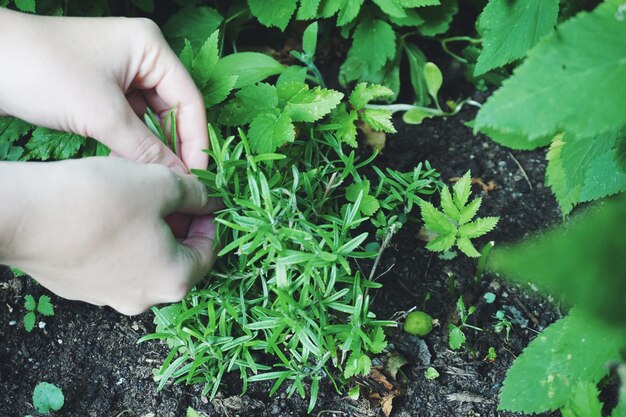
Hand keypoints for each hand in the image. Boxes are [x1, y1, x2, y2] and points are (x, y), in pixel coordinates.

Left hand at [0, 9, 206, 171]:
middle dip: (173, 147)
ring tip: (154, 179)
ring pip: (150, 118)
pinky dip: (130, 143)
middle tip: (178, 183)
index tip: (197, 177)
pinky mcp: (102, 88)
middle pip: (173, 110)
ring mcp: (121, 71)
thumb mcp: (102, 114)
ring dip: (151, 148)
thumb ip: (146, 148)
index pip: (189, 100)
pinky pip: (129, 120)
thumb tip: (179, 178)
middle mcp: (142, 56)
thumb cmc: (42, 72)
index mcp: (151, 47)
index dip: (196, 142)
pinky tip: (130, 166)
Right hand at [0, 158, 217, 314]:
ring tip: (137, 197)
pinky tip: (106, 212)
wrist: (20, 216)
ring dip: (148, 230)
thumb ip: (196, 194)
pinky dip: (119, 239)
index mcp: (172, 281)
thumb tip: (212, 200)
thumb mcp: (161, 184)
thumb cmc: (99, 200)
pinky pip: (112, 261)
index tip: (202, 197)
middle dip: (177, 224)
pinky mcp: (78, 287)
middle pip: (175, 259)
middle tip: (170, 193)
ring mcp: (107, 297)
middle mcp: (142, 299)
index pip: (207, 253)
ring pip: (143, 258)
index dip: (209, 220)